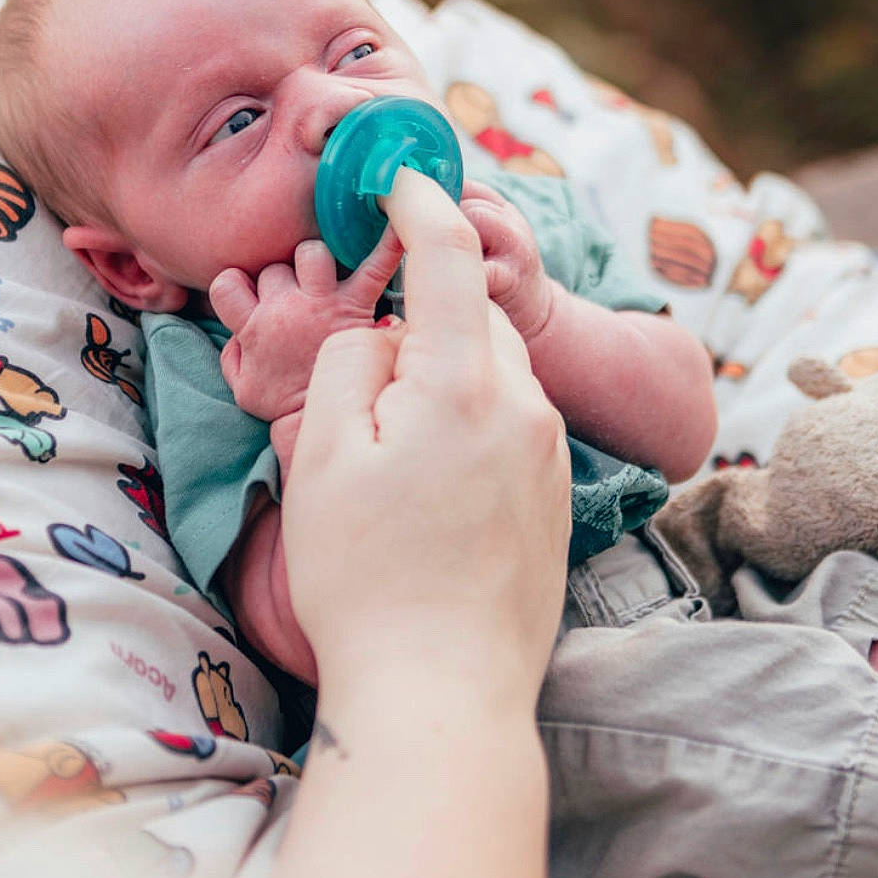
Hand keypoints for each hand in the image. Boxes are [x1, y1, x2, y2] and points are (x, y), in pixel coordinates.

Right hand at [209, 228, 402, 423]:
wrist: (320, 422)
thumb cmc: (284, 405)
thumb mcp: (242, 386)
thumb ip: (233, 354)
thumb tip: (237, 334)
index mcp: (252, 327)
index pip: (227, 284)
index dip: (237, 283)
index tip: (249, 292)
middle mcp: (282, 309)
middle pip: (275, 266)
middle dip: (285, 273)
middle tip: (298, 292)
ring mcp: (319, 304)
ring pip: (310, 253)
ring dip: (317, 257)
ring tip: (326, 272)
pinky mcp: (353, 306)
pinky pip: (373, 267)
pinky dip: (387, 245)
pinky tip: (396, 224)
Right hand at [283, 167, 569, 703]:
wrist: (442, 698)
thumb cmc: (367, 577)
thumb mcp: (321, 456)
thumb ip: (349, 365)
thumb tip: (384, 339)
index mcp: (467, 381)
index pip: (448, 256)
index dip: (420, 203)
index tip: (396, 178)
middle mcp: (527, 407)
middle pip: (470, 323)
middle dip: (417, 331)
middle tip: (356, 402)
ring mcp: (551, 458)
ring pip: (490, 381)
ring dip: (440, 390)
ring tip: (386, 471)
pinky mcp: (557, 504)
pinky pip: (508, 432)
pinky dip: (466, 436)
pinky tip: (426, 506)